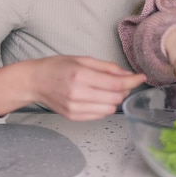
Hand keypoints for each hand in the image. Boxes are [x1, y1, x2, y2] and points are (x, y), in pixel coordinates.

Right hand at [0, 55, 146, 119]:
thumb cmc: (57, 67)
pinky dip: (105, 106)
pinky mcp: (74, 117)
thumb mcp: (82, 59)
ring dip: (115, 99)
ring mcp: (75, 108)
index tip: (141, 77)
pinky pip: (100, 115)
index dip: (132, 81)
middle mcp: (78, 94)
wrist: (35, 81)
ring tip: (108, 89)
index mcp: (80, 76)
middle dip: (124, 90)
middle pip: (115, 98)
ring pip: (110, 108)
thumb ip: (107, 67)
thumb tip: (127, 74)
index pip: (115, 84)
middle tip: (123, 81)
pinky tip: (98, 97)